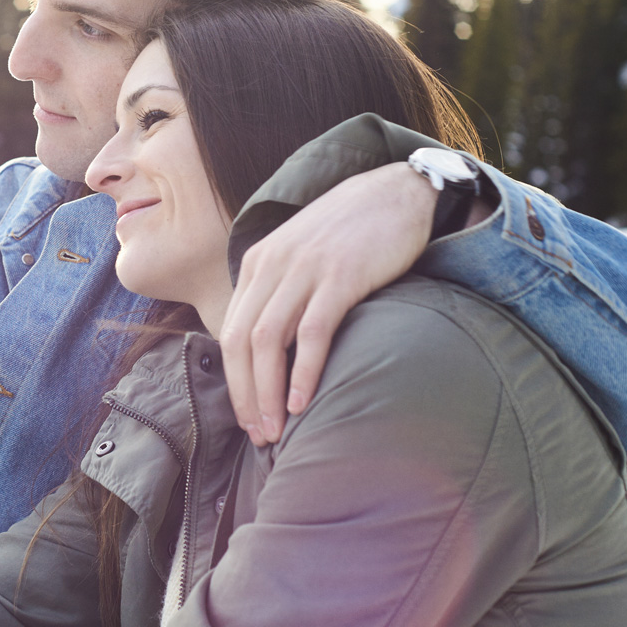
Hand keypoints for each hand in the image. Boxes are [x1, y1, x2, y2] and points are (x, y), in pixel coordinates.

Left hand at [221, 162, 442, 446]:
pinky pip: (312, 331)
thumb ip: (281, 292)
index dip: (234, 381)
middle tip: (258, 435)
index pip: (230, 331)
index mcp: (257, 263)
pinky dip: (303, 370)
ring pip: (267, 340)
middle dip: (245, 395)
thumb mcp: (300, 255)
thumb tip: (271, 347)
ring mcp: (305, 269)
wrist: (396, 191)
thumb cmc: (351, 233)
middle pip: (240, 341)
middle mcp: (272, 265)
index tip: (247, 417)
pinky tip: (303, 401)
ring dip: (267, 392)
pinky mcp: (341, 275)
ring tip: (276, 430)